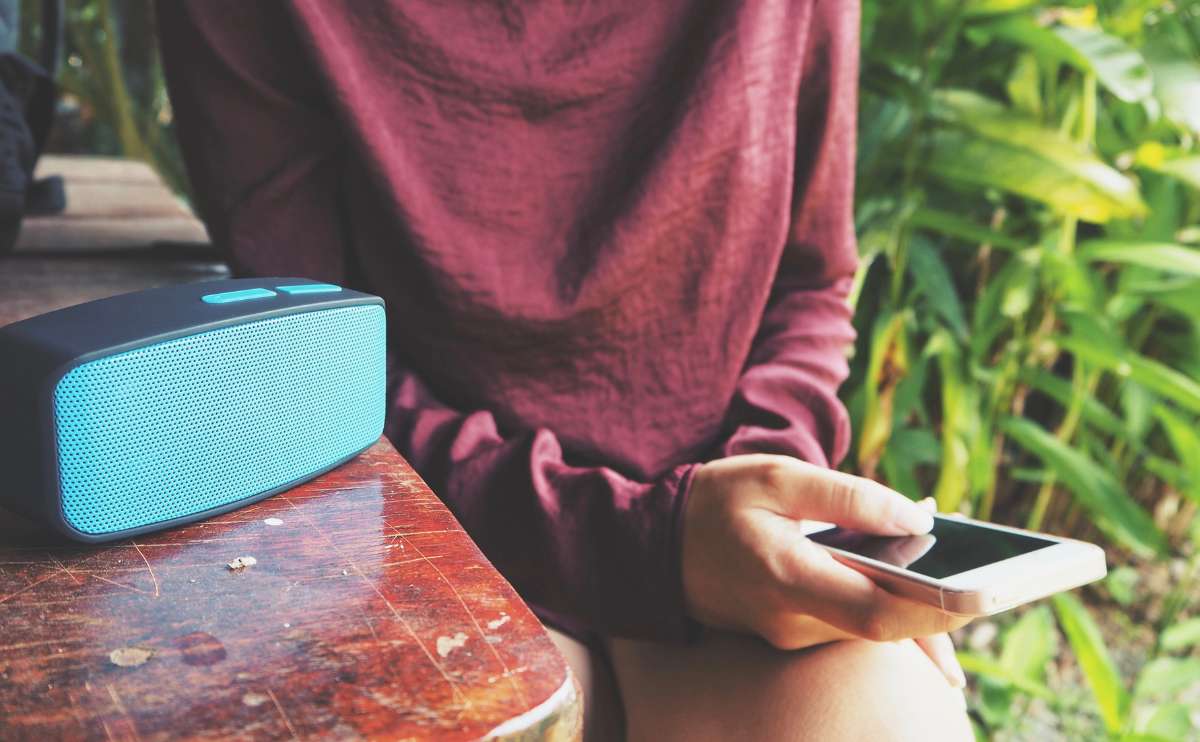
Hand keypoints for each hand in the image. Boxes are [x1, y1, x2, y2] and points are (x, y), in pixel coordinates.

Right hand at [681, 454, 969, 685]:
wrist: (655, 544)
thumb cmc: (715, 501)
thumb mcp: (778, 476)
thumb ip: (848, 496)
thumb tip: (917, 517)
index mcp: (787, 578)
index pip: (876, 610)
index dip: (936, 608)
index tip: (987, 593)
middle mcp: (792, 622)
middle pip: (888, 629)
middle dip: (947, 610)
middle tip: (1003, 585)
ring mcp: (791, 635)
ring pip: (876, 632)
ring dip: (926, 613)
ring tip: (980, 586)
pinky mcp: (793, 633)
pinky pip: (855, 627)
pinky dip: (895, 613)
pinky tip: (931, 606)